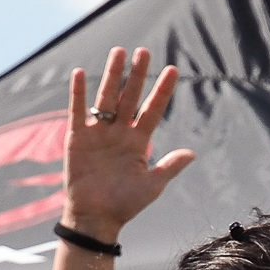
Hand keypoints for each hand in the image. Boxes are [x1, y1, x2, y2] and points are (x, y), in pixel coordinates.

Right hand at [61, 47, 192, 242]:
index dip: (162, 91)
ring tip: (119, 52)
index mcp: (139, 141)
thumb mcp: (152, 185)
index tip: (173, 70)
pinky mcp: (77, 138)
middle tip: (144, 51)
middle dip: (138, 75)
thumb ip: (170, 167)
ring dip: (113, 76)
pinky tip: (80, 73)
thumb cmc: (125, 204)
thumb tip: (192, 152)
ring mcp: (98, 133)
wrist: (96, 218)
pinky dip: (78, 94)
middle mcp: (119, 132)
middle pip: (130, 97)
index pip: (153, 110)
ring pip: (107, 98)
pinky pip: (77, 112)